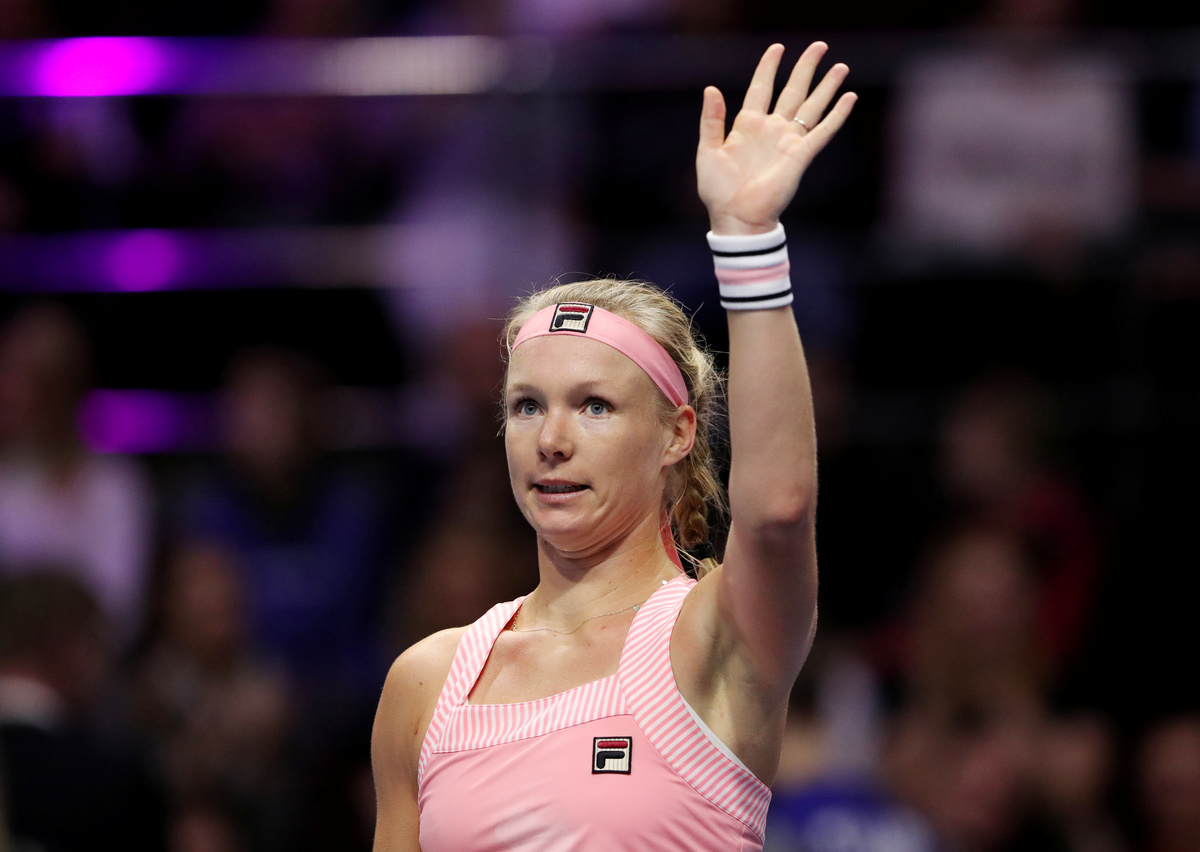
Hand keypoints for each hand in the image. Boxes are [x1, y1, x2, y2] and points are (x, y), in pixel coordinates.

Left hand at [697, 42, 855, 234]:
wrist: (736, 218)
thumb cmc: (719, 190)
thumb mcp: (707, 151)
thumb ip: (711, 120)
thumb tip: (711, 88)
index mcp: (747, 125)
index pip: (761, 87)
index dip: (768, 67)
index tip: (778, 48)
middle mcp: (771, 129)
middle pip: (793, 90)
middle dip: (806, 68)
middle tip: (819, 46)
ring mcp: (788, 141)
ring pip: (811, 106)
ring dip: (826, 86)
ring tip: (840, 66)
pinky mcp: (801, 155)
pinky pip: (823, 131)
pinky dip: (837, 115)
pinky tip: (849, 98)